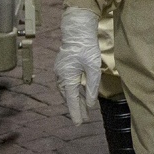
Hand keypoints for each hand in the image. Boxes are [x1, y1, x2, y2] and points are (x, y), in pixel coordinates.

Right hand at [54, 6, 102, 124]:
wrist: (77, 29)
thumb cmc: (86, 47)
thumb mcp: (93, 69)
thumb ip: (91, 87)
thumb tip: (90, 104)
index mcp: (67, 78)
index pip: (72, 100)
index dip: (76, 113)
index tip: (79, 124)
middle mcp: (61, 76)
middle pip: (69, 97)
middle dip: (76, 108)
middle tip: (83, 120)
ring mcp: (60, 71)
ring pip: (68, 91)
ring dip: (75, 100)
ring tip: (83, 110)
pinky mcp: (63, 66)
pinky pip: (68, 83)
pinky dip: (74, 91)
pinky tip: (80, 94)